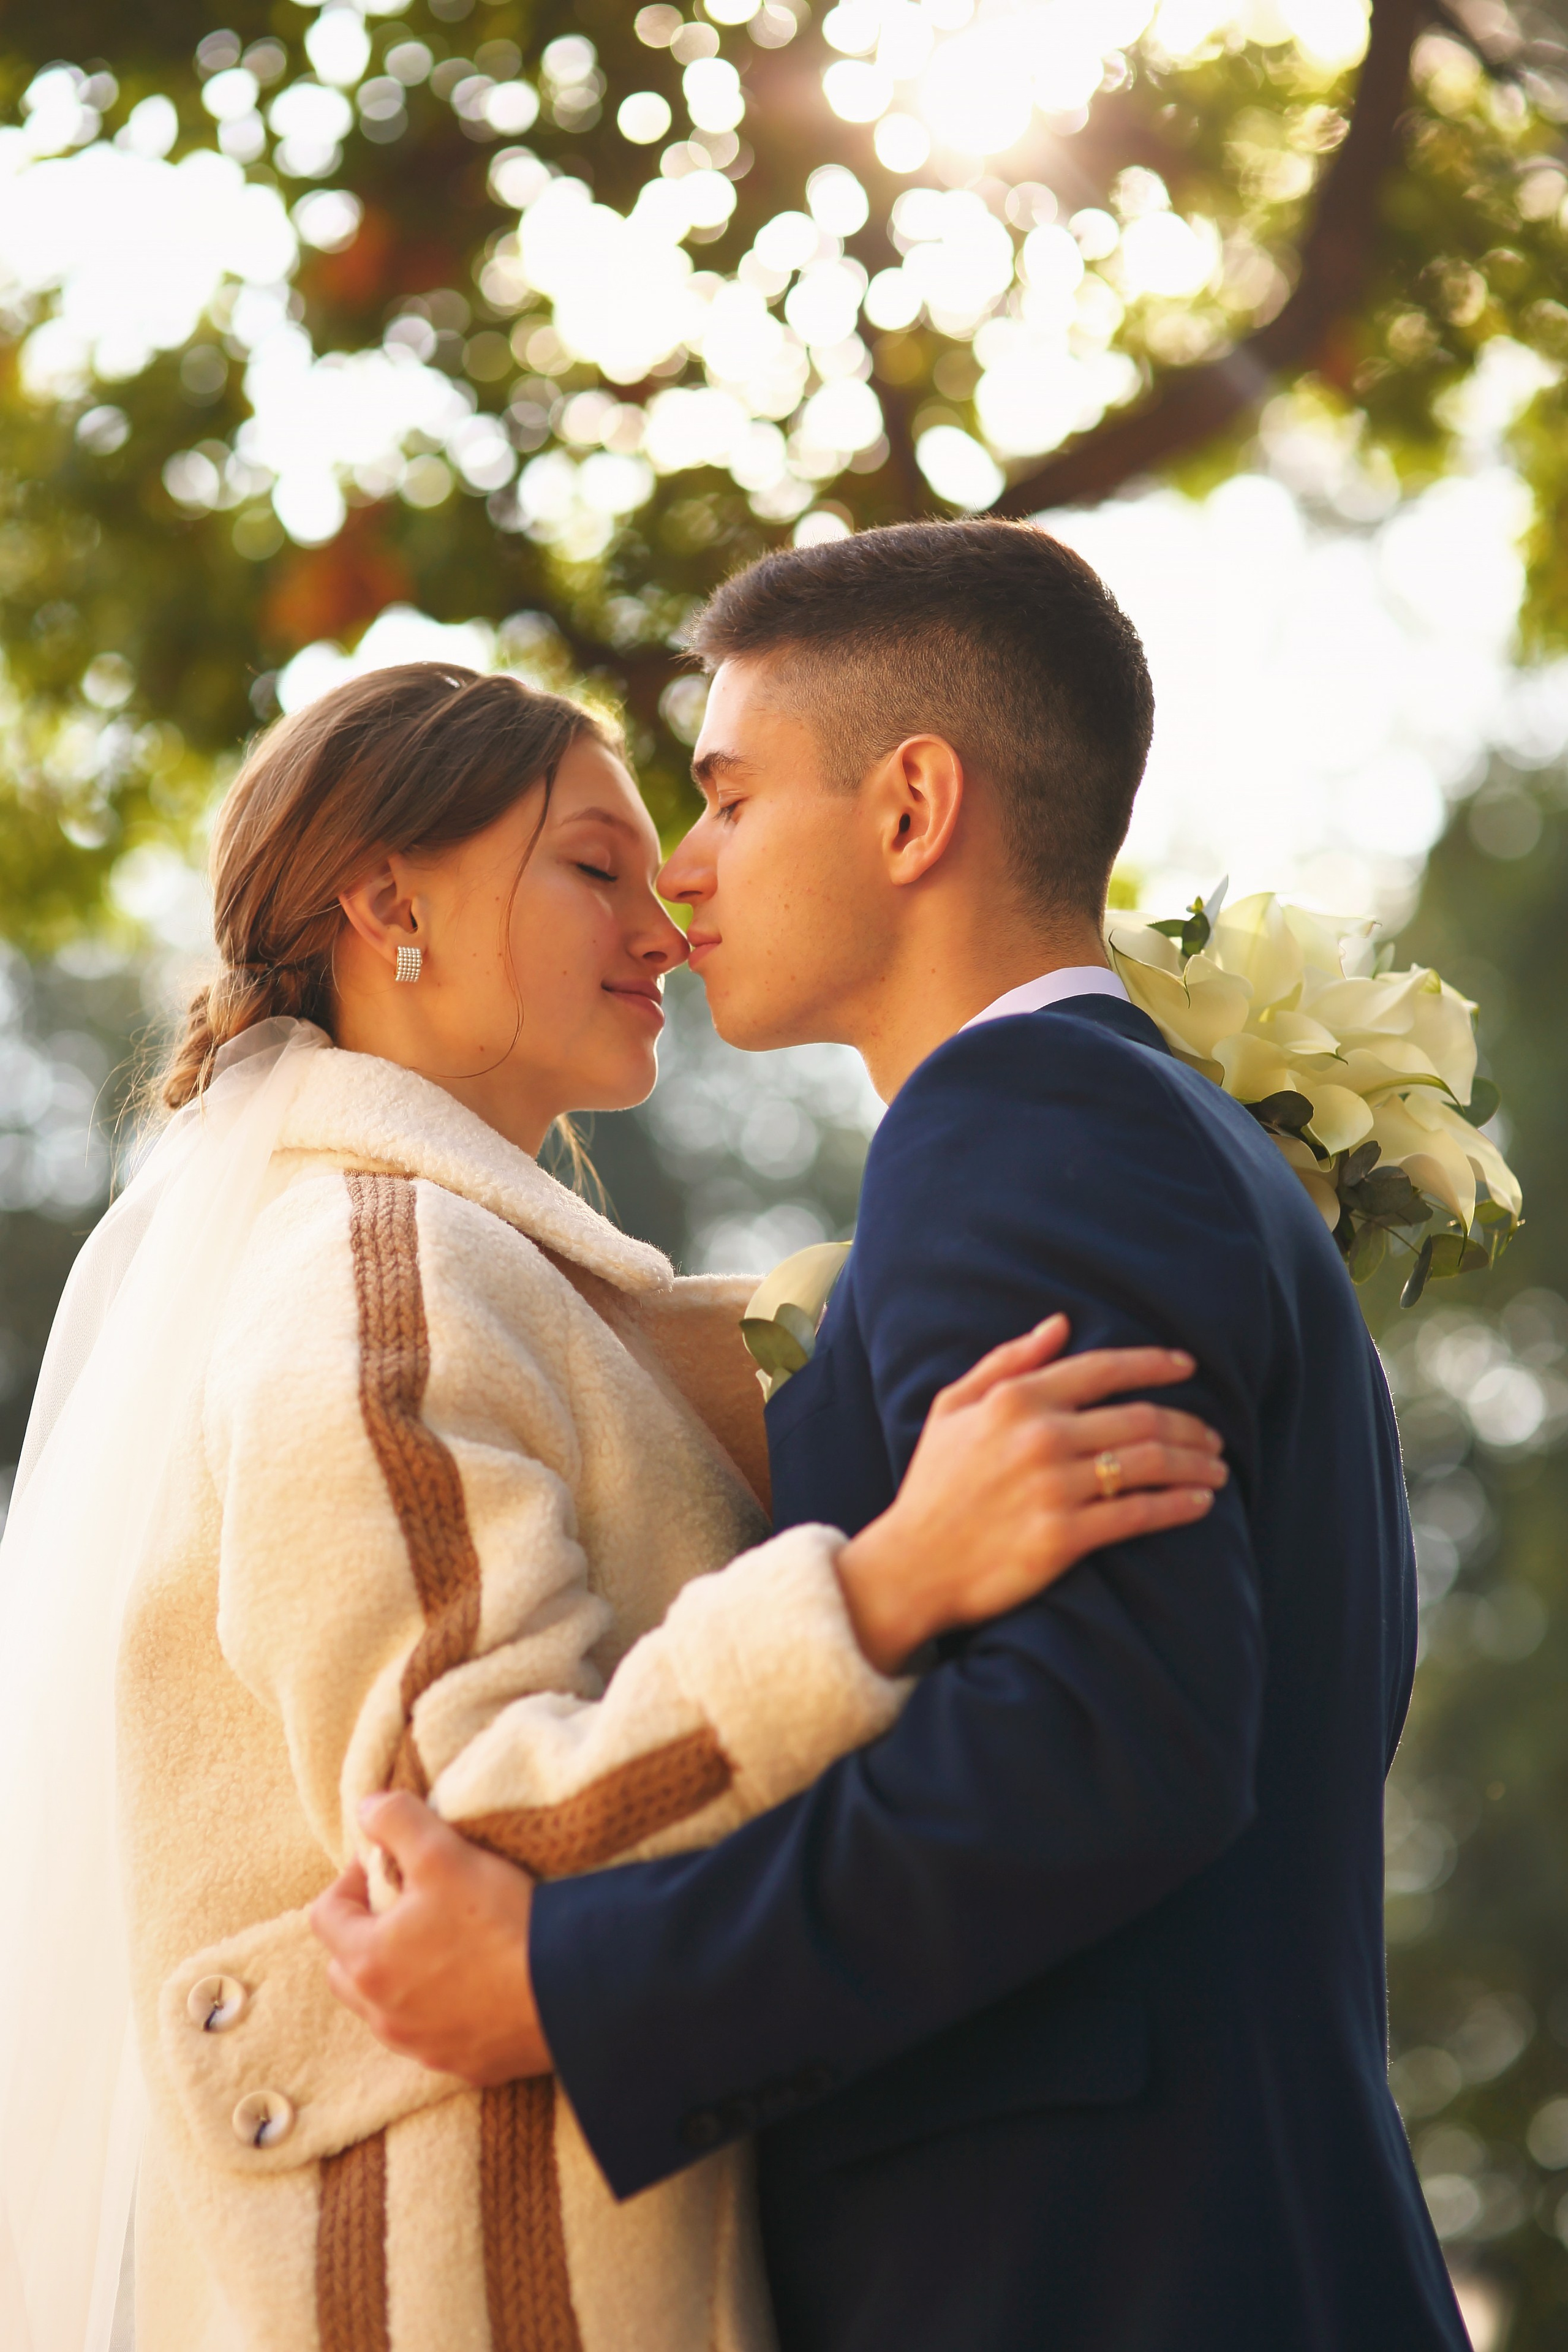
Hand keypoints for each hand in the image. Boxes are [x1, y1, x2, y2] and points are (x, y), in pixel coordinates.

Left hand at [310, 1791, 551, 2085]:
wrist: (567, 1990)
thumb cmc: (500, 1921)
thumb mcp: (444, 1852)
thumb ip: (397, 1821)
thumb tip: (367, 1808)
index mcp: (367, 1963)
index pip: (325, 1915)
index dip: (350, 1879)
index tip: (390, 1864)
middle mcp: (383, 2016)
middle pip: (346, 1968)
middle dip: (366, 1931)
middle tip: (409, 1904)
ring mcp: (420, 2047)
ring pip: (384, 2007)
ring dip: (398, 1974)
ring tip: (444, 1941)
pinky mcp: (461, 2065)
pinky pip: (430, 2034)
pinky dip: (437, 2008)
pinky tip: (475, 1983)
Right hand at [836, 1314, 1225, 1672]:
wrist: (911, 1567)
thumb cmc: (932, 1486)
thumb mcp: (952, 1407)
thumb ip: (1007, 1361)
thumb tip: (1060, 1324)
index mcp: (1015, 1399)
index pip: (1103, 1369)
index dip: (1154, 1364)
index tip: (1188, 1367)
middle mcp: (1039, 1436)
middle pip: (1139, 1419)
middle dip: (1188, 1426)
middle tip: (1214, 1437)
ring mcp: (1053, 1488)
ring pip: (1148, 1464)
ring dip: (1194, 1465)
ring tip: (1217, 1469)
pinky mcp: (1063, 1537)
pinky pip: (1138, 1514)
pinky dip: (1178, 1506)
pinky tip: (1200, 1504)